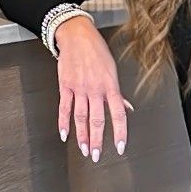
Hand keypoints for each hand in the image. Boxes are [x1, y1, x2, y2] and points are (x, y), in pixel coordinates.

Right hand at [54, 20, 133, 162]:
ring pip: (81, 117)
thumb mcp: (112, 69)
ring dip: (82, 136)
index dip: (120, 132)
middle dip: (98, 140)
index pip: (118, 114)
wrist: (76, 35)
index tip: (120, 147)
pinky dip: (64, 123)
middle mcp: (95, 88)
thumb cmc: (96, 50)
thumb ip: (117, 93)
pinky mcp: (65, 86)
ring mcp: (79, 88)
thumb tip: (127, 108)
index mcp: (110, 85)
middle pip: (97, 119)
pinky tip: (65, 135)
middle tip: (98, 156)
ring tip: (85, 149)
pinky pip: (64, 108)